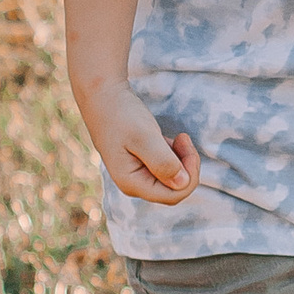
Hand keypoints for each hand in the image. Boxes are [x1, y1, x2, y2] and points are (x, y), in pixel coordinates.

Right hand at [78, 81, 201, 204]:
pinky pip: (169, 167)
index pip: (173, 196)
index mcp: (132, 183)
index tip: (186, 145)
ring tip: (177, 137)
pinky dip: (175, 154)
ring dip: (182, 158)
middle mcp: (135, 184)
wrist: (104, 98)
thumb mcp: (144, 136)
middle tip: (183, 138)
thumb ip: (163, 161)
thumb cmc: (121, 115)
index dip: (189, 175)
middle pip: (176, 189)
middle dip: (187, 166)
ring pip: (175, 178)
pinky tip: (167, 139)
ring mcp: (139, 175)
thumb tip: (182, 183)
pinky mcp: (144, 165)